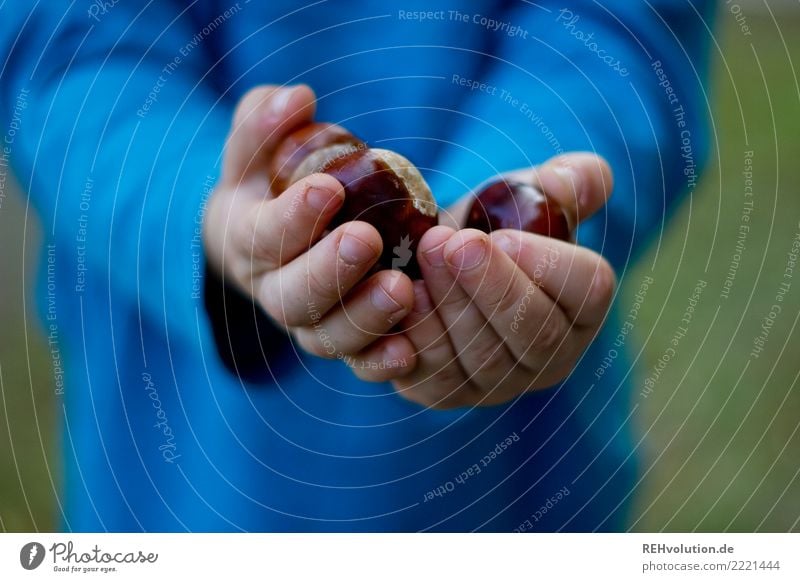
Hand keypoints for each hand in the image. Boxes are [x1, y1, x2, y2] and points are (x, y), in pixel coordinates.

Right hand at [203, 85, 414, 361]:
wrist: (266, 238)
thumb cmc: (267, 184)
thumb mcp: (254, 147)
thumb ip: (265, 121)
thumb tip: (297, 99)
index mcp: (246, 241)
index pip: (260, 236)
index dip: (292, 218)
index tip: (328, 189)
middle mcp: (273, 289)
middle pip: (293, 298)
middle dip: (329, 272)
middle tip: (366, 241)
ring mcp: (309, 321)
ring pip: (326, 336)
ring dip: (364, 318)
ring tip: (402, 291)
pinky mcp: (342, 339)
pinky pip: (357, 361)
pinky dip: (380, 361)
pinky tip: (409, 352)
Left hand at [347, 153, 615, 408]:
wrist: (436, 260)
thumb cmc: (491, 225)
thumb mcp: (528, 194)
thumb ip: (564, 182)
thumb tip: (573, 181)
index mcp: (581, 304)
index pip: (588, 292)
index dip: (549, 267)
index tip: (504, 235)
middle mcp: (548, 356)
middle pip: (534, 335)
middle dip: (490, 288)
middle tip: (449, 243)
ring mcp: (498, 383)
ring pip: (483, 360)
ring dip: (448, 309)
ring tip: (421, 258)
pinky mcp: (446, 393)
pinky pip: (434, 379)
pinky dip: (415, 340)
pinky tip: (399, 298)